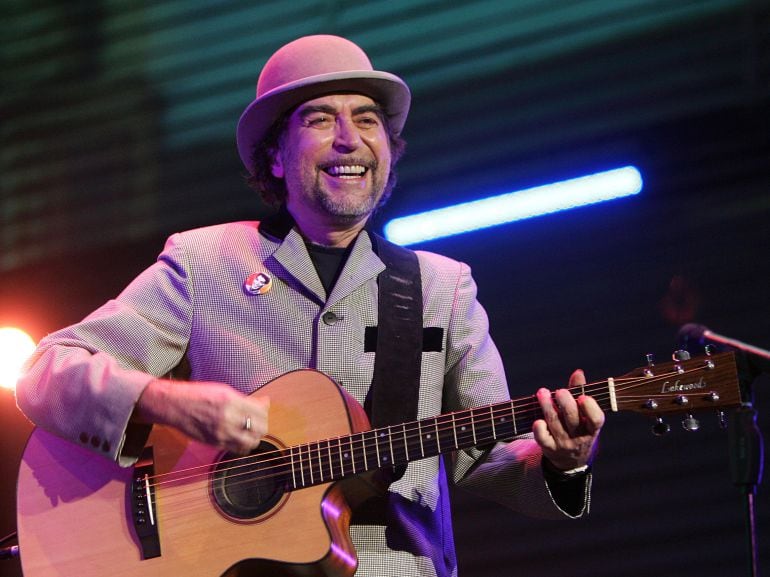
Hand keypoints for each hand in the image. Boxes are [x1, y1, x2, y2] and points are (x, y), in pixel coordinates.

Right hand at [135, 379, 268, 454]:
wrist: (174, 406)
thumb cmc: (198, 394)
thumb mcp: (224, 390)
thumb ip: (245, 399)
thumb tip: (264, 402)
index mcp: (231, 402)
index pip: (261, 412)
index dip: (265, 410)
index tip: (263, 407)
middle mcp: (227, 419)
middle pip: (260, 430)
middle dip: (262, 424)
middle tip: (258, 419)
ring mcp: (221, 433)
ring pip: (250, 443)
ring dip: (254, 436)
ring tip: (249, 430)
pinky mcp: (215, 443)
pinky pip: (237, 449)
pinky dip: (242, 444)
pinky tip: (238, 436)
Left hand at [532, 369, 603, 471]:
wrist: (571, 460)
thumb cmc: (579, 429)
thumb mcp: (585, 415)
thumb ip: (580, 392)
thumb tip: (578, 372)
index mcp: (592, 428)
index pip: (596, 420)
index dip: (590, 408)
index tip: (583, 397)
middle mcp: (579, 437)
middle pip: (572, 419)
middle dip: (565, 403)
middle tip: (560, 391)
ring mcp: (564, 444)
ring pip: (555, 423)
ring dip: (547, 406)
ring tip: (542, 392)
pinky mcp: (549, 448)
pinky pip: (542, 438)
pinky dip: (539, 428)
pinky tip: (537, 419)